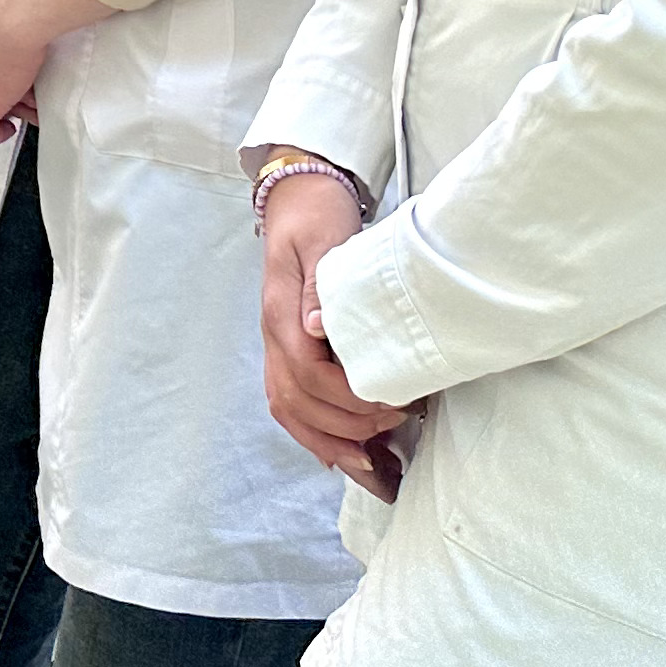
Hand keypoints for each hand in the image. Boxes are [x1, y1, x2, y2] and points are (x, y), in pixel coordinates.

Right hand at [258, 166, 417, 498]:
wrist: (299, 202)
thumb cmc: (317, 218)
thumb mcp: (324, 240)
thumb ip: (320, 287)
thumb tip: (317, 330)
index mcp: (281, 312)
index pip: (305, 371)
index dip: (345, 397)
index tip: (388, 404)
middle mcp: (272, 335)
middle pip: (293, 400)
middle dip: (343, 425)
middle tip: (393, 425)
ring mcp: (276, 345)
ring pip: (286, 409)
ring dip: (326, 441)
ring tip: (369, 464)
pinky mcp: (288, 351)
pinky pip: (289, 402)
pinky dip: (314, 434)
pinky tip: (342, 455)